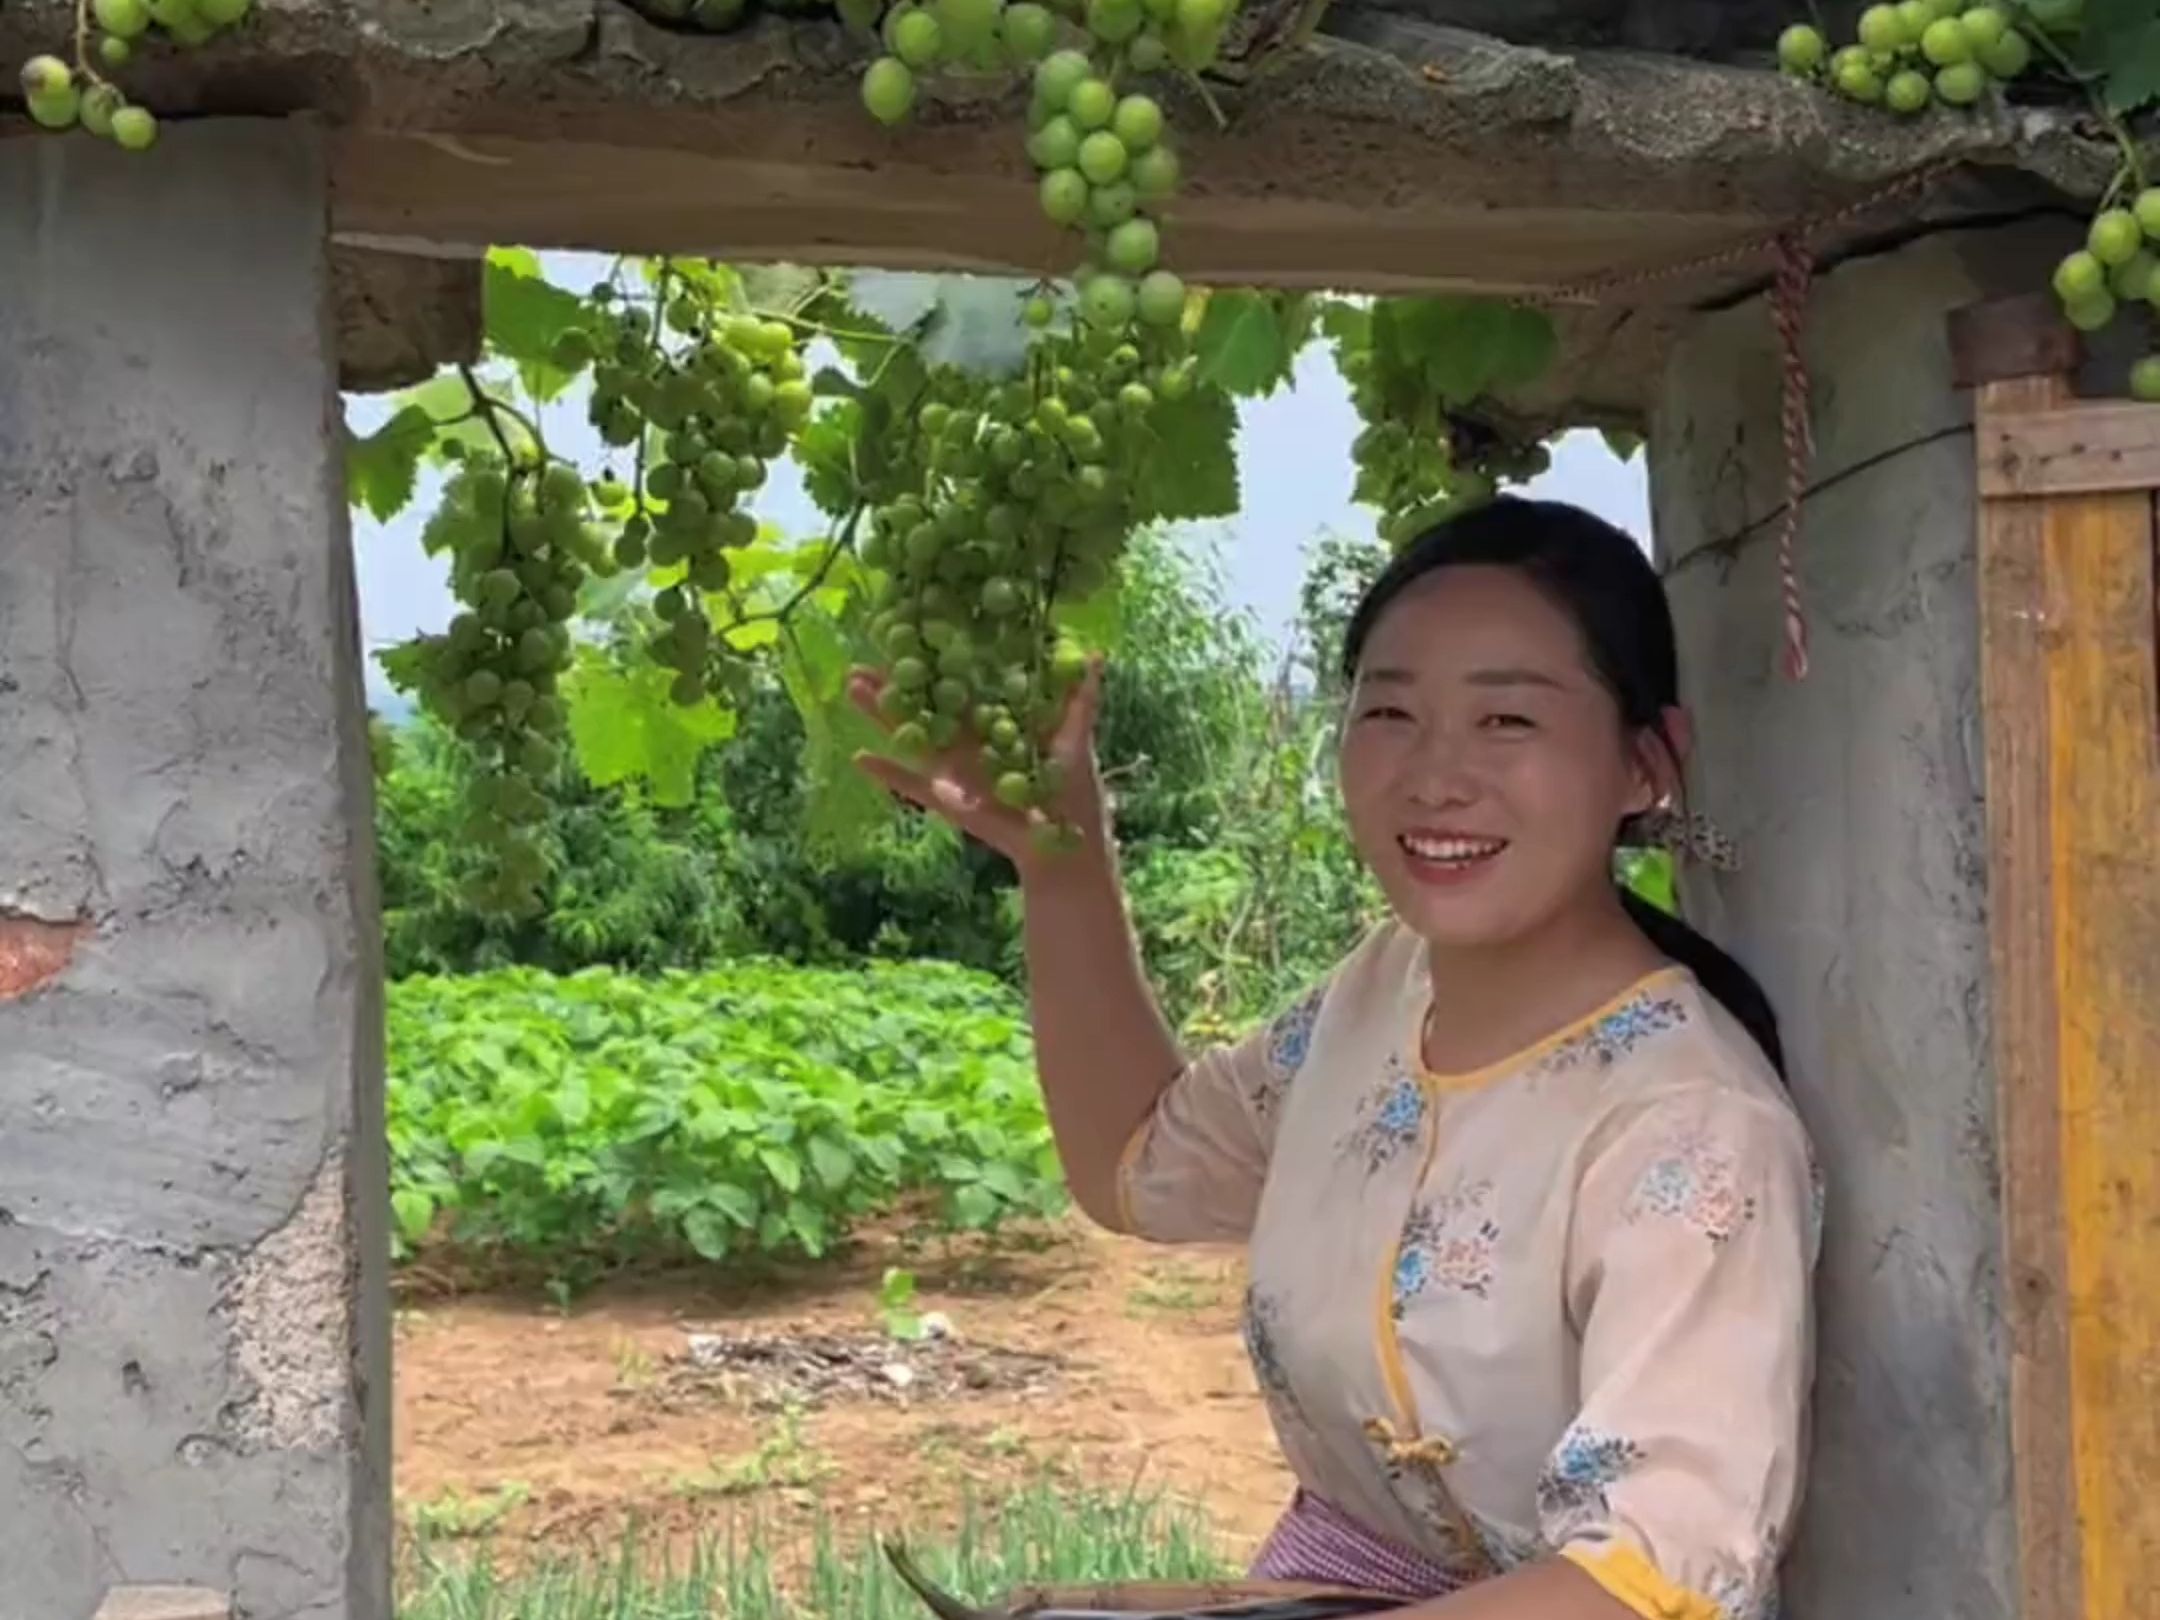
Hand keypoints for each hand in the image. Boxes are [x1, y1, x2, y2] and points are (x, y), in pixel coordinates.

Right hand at [847, 656, 1109, 876]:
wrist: (1065, 840)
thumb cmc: (1072, 787)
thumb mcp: (1075, 736)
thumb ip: (1082, 697)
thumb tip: (1099, 654)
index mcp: (992, 721)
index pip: (958, 685)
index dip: (936, 662)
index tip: (913, 634)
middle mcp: (966, 742)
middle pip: (923, 706)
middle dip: (894, 684)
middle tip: (861, 657)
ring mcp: (953, 770)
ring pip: (910, 736)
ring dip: (881, 715)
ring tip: (851, 687)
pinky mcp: (947, 799)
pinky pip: (912, 785)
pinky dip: (888, 774)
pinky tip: (859, 758)